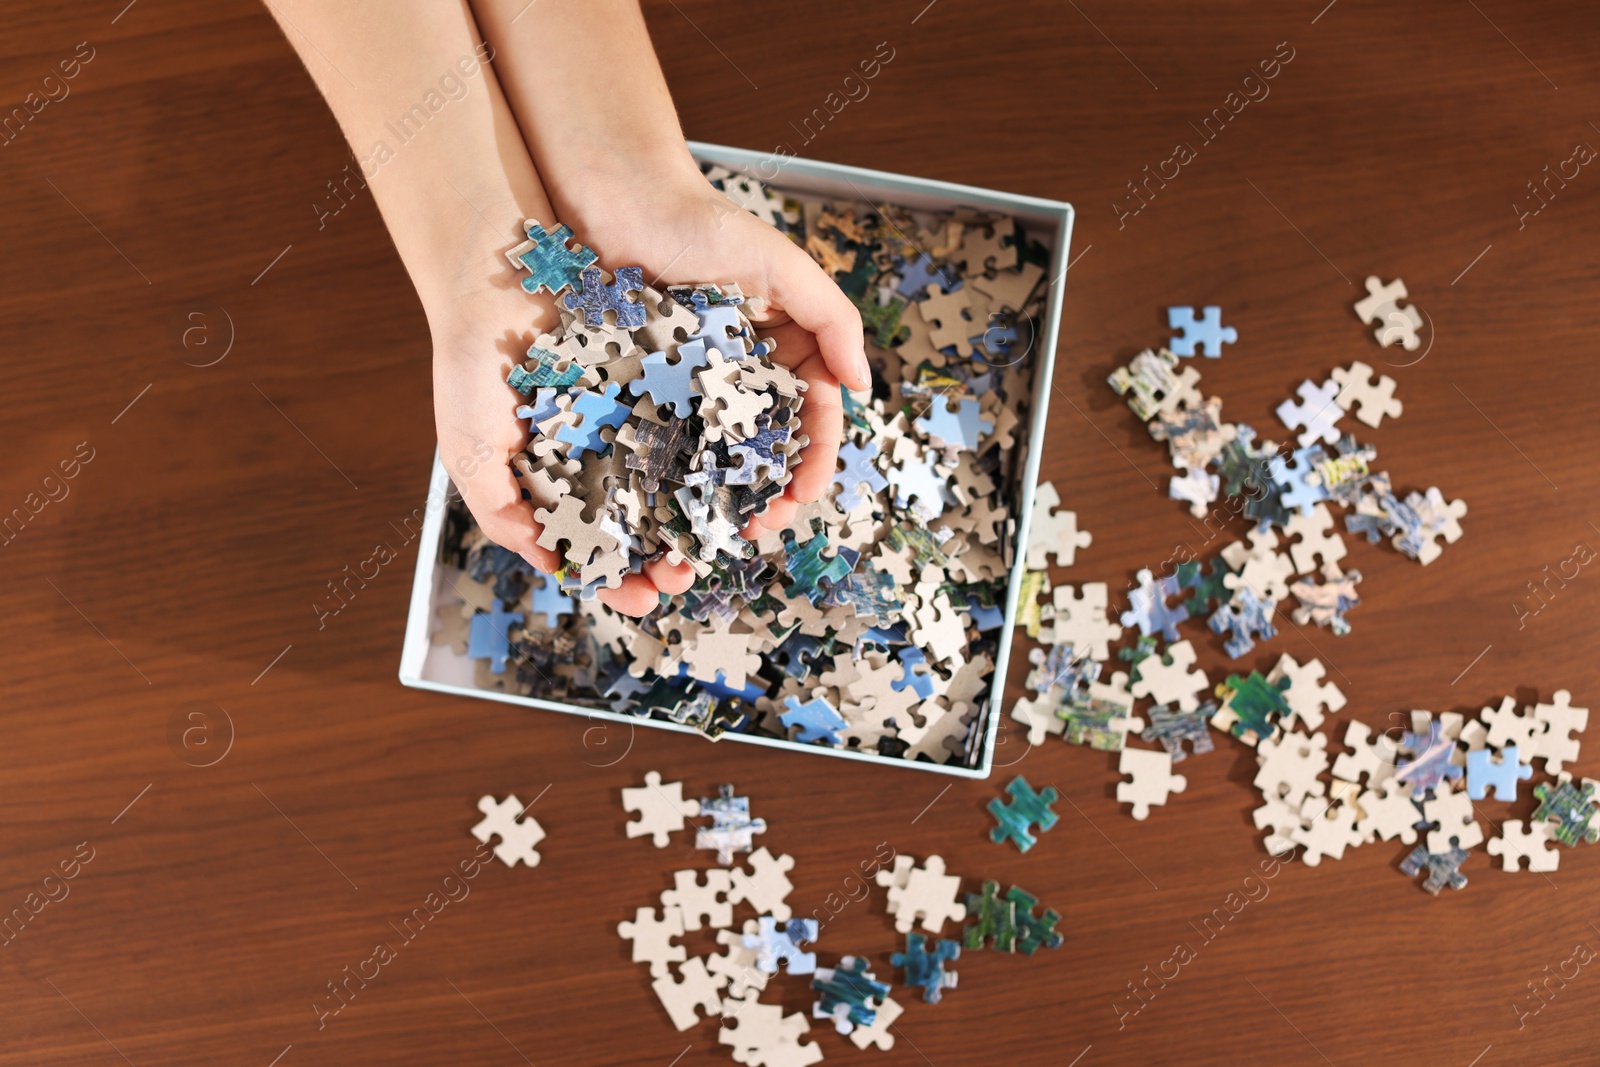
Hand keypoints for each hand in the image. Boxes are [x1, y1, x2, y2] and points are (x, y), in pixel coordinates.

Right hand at [428, 262, 696, 616]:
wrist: (494, 270)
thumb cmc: (471, 364)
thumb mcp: (473, 453)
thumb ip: (504, 514)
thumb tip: (552, 566)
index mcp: (562, 481)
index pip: (602, 546)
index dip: (625, 579)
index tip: (648, 599)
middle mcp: (605, 453)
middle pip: (650, 521)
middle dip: (673, 553)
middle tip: (688, 571)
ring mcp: (637, 414)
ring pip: (682, 474)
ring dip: (704, 510)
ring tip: (722, 534)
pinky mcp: (664, 371)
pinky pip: (697, 413)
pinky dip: (717, 442)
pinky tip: (733, 469)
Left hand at [551, 172, 871, 540]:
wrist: (619, 197)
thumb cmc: (701, 220)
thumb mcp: (782, 263)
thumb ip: (832, 318)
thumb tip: (863, 386)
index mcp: (786, 344)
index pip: (814, 413)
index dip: (815, 459)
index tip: (804, 496)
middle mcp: (745, 368)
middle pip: (769, 443)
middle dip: (771, 492)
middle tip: (757, 530)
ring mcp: (695, 379)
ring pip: (718, 450)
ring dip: (723, 495)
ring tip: (715, 529)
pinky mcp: (648, 382)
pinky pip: (665, 434)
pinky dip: (672, 471)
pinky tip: (668, 501)